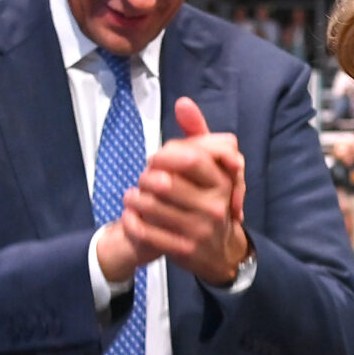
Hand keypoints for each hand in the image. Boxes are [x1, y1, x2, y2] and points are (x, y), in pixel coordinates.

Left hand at [122, 97, 248, 285]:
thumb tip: (183, 102)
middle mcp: (214, 207)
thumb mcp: (211, 167)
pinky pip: (144, 232)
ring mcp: (199, 230)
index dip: (164, 155)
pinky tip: (131, 215)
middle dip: (146, 178)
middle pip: (164, 182)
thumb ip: (197, 133)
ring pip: (150, 206)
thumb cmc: (209, 200)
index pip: (189, 158)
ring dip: (133, 198)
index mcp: (222, 182)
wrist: (220, 251)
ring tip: (132, 196)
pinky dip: (131, 221)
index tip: (156, 159)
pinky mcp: (182, 250)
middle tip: (143, 179)